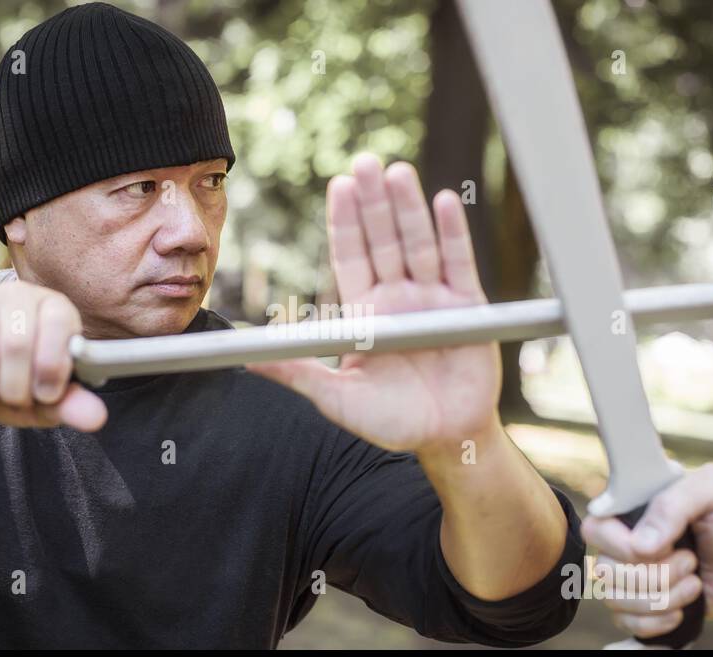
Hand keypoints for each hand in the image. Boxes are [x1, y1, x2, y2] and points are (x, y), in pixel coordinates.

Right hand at [0, 282, 106, 432]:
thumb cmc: (11, 384)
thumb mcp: (44, 401)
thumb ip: (70, 406)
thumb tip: (96, 418)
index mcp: (55, 308)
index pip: (59, 327)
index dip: (51, 368)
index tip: (44, 395)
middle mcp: (18, 294)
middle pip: (17, 346)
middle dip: (13, 390)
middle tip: (10, 400)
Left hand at [248, 153, 499, 452]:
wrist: (446, 440)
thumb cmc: (390, 421)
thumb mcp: (336, 398)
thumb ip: (297, 372)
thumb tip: (245, 357)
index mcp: (366, 311)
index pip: (352, 255)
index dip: (345, 222)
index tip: (337, 185)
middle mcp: (399, 297)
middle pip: (384, 240)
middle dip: (373, 202)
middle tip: (363, 161)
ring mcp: (434, 299)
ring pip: (419, 243)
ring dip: (408, 208)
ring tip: (397, 171)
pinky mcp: (467, 308)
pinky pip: (459, 263)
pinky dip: (452, 233)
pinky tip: (444, 201)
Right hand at [580, 464, 712, 638]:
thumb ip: (676, 502)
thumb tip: (642, 544)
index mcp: (634, 510)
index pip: (595, 529)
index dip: (620, 545)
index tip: (658, 547)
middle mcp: (625, 543)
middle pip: (605, 571)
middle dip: (655, 574)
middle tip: (690, 561)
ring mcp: (632, 577)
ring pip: (615, 600)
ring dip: (663, 597)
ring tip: (694, 582)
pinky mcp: (643, 607)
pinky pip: (626, 623)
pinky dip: (658, 621)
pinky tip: (682, 609)